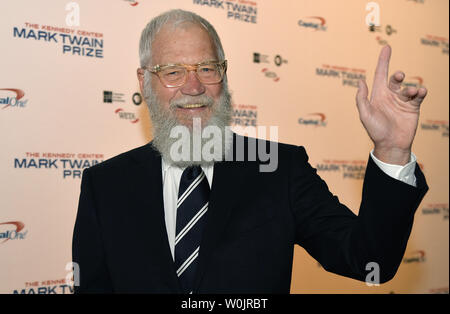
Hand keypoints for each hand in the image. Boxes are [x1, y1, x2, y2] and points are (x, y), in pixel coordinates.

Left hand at [356, 45, 427, 164]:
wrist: (391, 145)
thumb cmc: (375, 131)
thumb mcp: (365, 115)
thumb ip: (362, 98)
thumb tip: (360, 81)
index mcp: (378, 95)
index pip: (380, 74)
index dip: (383, 61)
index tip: (386, 47)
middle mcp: (390, 96)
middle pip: (395, 79)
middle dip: (397, 75)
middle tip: (399, 76)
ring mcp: (402, 101)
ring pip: (408, 87)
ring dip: (410, 88)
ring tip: (411, 93)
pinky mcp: (413, 107)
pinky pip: (419, 95)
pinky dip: (420, 92)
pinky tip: (420, 92)